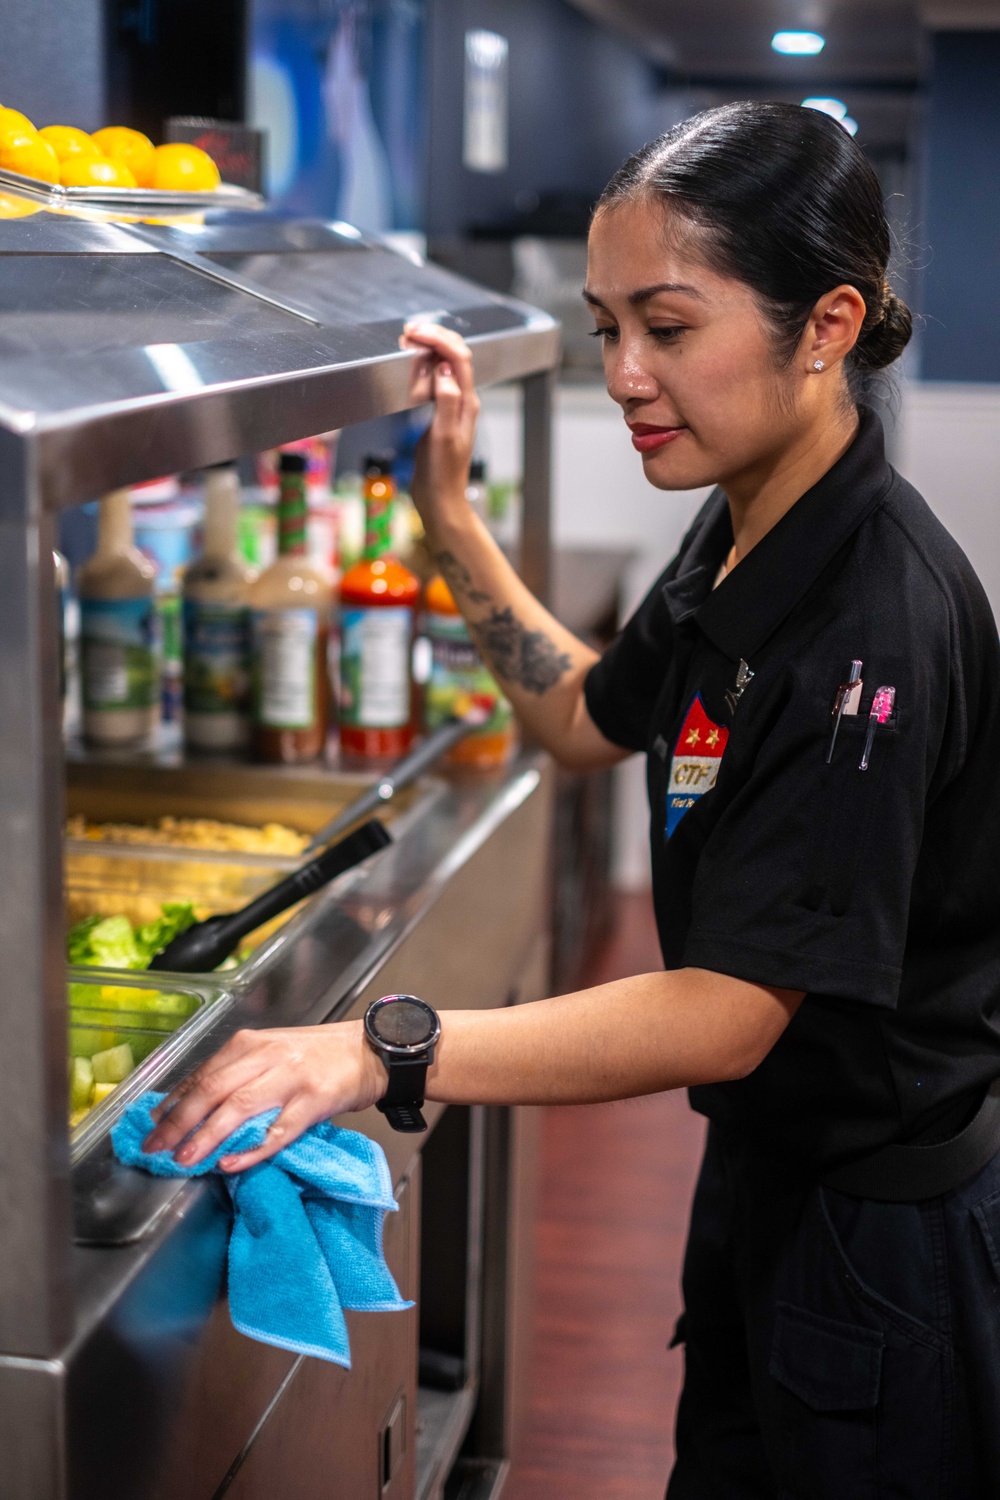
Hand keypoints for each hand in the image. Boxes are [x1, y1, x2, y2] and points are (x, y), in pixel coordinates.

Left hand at [141, 1021, 386, 1172]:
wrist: (370, 1049)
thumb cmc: (317, 1054)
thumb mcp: (273, 1051)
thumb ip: (238, 1072)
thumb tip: (194, 1102)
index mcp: (252, 1043)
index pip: (202, 1073)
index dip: (173, 1101)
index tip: (151, 1125)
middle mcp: (267, 1056)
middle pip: (213, 1089)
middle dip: (179, 1121)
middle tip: (155, 1148)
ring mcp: (291, 1078)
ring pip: (239, 1107)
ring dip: (207, 1135)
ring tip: (185, 1159)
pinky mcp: (314, 1101)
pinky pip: (278, 1130)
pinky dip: (252, 1149)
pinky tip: (232, 1163)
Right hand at [401, 323, 479, 528]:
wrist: (440, 500)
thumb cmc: (442, 474)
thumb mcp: (443, 437)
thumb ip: (445, 402)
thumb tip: (444, 370)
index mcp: (467, 403)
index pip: (458, 358)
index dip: (438, 339)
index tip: (414, 332)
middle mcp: (463, 401)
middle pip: (456, 355)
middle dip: (435, 336)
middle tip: (409, 330)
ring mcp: (453, 406)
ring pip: (446, 365)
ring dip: (430, 348)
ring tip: (408, 340)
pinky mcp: (440, 414)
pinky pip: (436, 380)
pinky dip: (424, 366)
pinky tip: (412, 364)